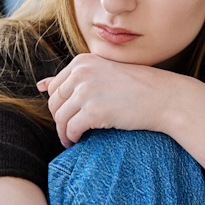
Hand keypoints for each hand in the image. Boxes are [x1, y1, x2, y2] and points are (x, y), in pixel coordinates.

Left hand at [35, 53, 181, 146]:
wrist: (164, 97)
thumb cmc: (137, 87)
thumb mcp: (103, 73)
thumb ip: (73, 78)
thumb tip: (40, 85)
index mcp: (82, 62)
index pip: (55, 88)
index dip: (60, 105)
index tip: (68, 116)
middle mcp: (81, 73)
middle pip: (54, 104)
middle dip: (59, 120)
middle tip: (69, 131)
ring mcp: (86, 91)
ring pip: (60, 118)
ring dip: (63, 133)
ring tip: (71, 140)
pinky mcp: (93, 111)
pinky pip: (71, 129)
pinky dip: (72, 139)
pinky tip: (79, 142)